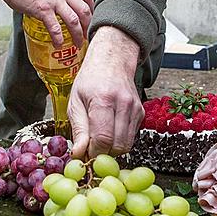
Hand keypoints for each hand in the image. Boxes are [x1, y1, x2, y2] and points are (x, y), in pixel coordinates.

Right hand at [0, 0, 93, 47]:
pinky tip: (58, 44)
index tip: (91, 17)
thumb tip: (59, 1)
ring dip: (78, 35)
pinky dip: (59, 38)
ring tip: (78, 44)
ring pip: (74, 20)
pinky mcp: (43, 10)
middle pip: (85, 10)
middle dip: (88, 25)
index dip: (93, 8)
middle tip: (87, 35)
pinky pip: (55, 27)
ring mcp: (54, 1)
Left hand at [68, 26, 142, 158]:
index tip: (84, 154)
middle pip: (117, 146)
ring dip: (112, 149)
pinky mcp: (141, 113)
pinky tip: (110, 129)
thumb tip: (79, 154)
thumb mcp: (75, 101)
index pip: (103, 139)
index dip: (93, 153)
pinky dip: (119, 140)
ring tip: (99, 139)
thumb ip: (78, 129)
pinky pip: (131, 138)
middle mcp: (124, 104)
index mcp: (104, 100)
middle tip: (91, 148)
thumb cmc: (90, 80)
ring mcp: (135, 108)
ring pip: (126, 145)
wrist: (112, 61)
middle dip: (102, 153)